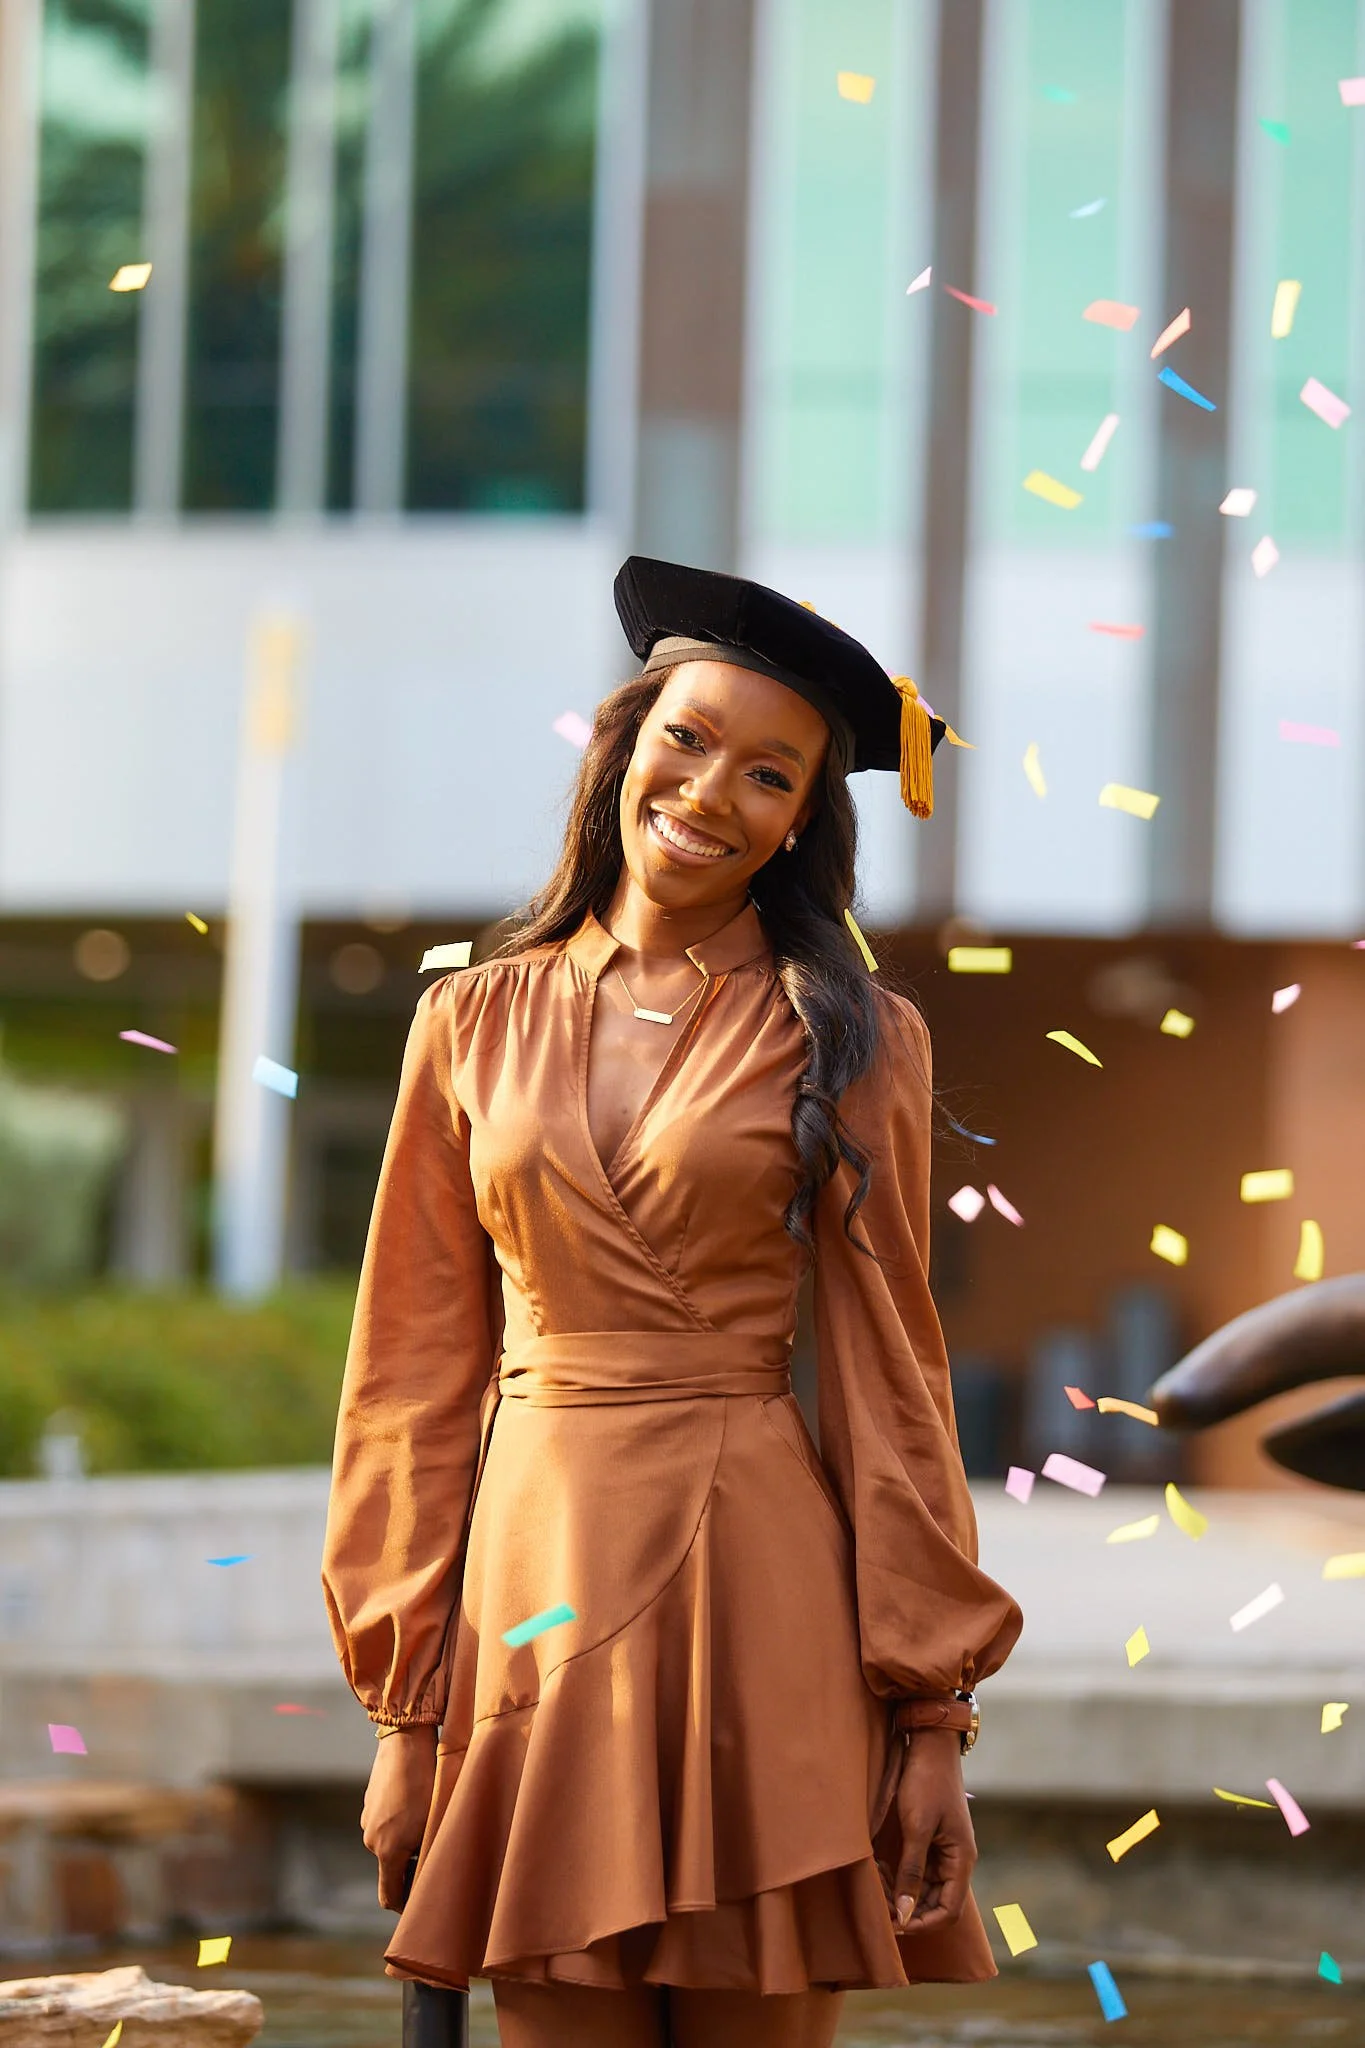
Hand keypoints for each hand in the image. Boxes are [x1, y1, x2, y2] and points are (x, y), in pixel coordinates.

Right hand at [361, 1725, 438, 1909]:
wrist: (406, 1738)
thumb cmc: (427, 1781)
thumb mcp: (434, 1821)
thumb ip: (430, 1853)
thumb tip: (433, 1875)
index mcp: (387, 1851)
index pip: (389, 1896)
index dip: (405, 1906)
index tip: (422, 1903)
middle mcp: (371, 1839)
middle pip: (392, 1868)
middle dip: (411, 1867)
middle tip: (436, 1851)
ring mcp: (367, 1818)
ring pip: (389, 1842)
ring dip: (406, 1841)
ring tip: (429, 1819)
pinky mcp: (369, 1801)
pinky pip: (385, 1822)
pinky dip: (398, 1821)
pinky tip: (417, 1801)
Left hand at [891, 1727, 975, 1934]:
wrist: (929, 1745)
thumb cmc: (927, 1782)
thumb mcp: (917, 1827)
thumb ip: (911, 1871)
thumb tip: (905, 1913)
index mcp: (962, 1860)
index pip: (949, 1911)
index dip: (923, 1923)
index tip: (895, 1921)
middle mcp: (956, 1861)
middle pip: (935, 1903)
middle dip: (908, 1908)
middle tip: (879, 1902)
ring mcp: (943, 1851)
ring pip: (923, 1889)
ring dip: (901, 1892)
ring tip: (876, 1882)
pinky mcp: (930, 1841)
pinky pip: (916, 1870)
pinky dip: (899, 1875)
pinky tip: (879, 1867)